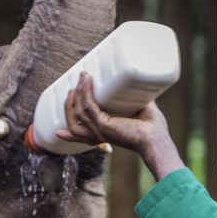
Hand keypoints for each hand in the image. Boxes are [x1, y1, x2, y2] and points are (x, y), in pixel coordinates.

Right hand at [55, 73, 184, 179]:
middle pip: (73, 121)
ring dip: (78, 93)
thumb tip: (136, 85)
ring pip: (77, 112)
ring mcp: (99, 130)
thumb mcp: (138, 111)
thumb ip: (133, 100)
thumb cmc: (152, 129)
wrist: (156, 139)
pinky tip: (87, 82)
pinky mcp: (103, 125)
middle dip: (69, 103)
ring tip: (82, 78)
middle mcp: (98, 134)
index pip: (80, 133)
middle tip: (74, 86)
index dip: (68, 132)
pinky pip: (88, 107)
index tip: (60, 129)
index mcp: (105, 133)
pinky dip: (86, 92)